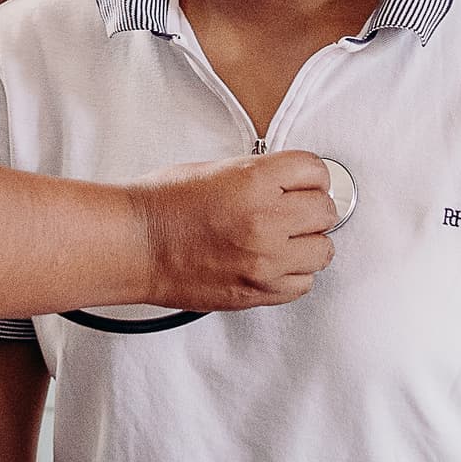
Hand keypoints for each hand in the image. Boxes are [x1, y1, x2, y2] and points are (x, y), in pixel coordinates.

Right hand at [135, 152, 335, 311]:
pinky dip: (294, 274)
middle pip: (326, 212)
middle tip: (294, 209)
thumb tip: (291, 184)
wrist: (134, 245)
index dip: (310, 176)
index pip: (316, 171)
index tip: (304, 182)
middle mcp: (265, 222)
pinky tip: (274, 262)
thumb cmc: (162, 206)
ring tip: (284, 239)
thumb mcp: (216, 170)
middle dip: (311, 208)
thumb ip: (261, 176)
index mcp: (254, 182)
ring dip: (307, 244)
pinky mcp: (256, 292)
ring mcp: (263, 261)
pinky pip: (302, 284)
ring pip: (322, 252)